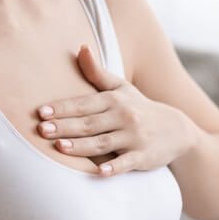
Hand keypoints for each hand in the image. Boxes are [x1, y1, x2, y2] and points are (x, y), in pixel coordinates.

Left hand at [33, 43, 195, 175]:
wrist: (177, 130)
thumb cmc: (140, 108)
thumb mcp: (121, 88)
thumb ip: (97, 72)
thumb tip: (81, 47)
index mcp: (114, 100)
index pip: (83, 104)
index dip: (62, 108)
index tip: (41, 112)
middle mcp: (124, 117)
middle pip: (89, 123)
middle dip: (65, 126)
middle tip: (42, 130)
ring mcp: (134, 137)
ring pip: (103, 143)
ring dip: (82, 146)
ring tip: (60, 147)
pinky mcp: (143, 156)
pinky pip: (127, 163)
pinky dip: (115, 167)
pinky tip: (101, 172)